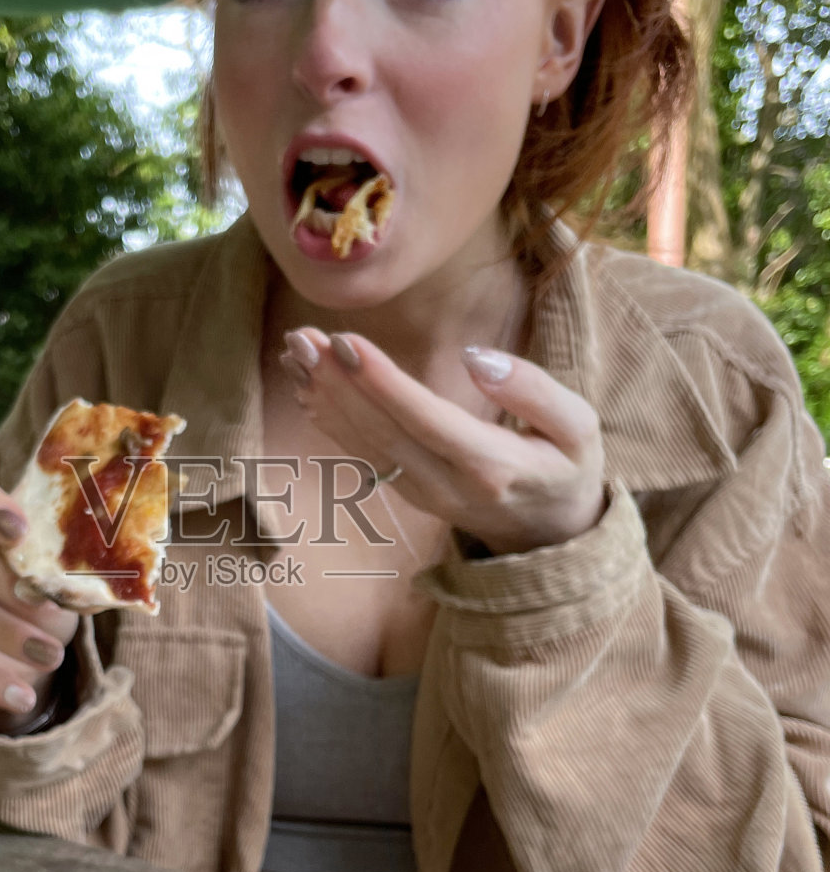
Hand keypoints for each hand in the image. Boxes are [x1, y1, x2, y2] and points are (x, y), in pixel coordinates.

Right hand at [0, 473, 79, 732]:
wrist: (9, 643)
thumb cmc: (35, 588)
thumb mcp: (57, 580)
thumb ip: (69, 578)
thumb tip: (97, 594)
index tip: (19, 531)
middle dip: (0, 578)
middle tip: (44, 601)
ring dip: (1, 632)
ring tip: (50, 656)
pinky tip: (21, 695)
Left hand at [279, 329, 605, 556]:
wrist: (550, 534)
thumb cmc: (566, 467)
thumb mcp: (578, 427)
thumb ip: (534, 390)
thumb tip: (476, 358)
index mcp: (491, 465)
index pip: (425, 420)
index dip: (382, 382)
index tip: (344, 343)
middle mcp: (446, 484)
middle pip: (382, 431)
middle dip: (337, 382)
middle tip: (301, 337)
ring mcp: (420, 493)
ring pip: (363, 442)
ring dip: (324, 396)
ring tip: (294, 349)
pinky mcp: (405, 490)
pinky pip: (361, 453)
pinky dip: (330, 417)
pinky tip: (305, 384)